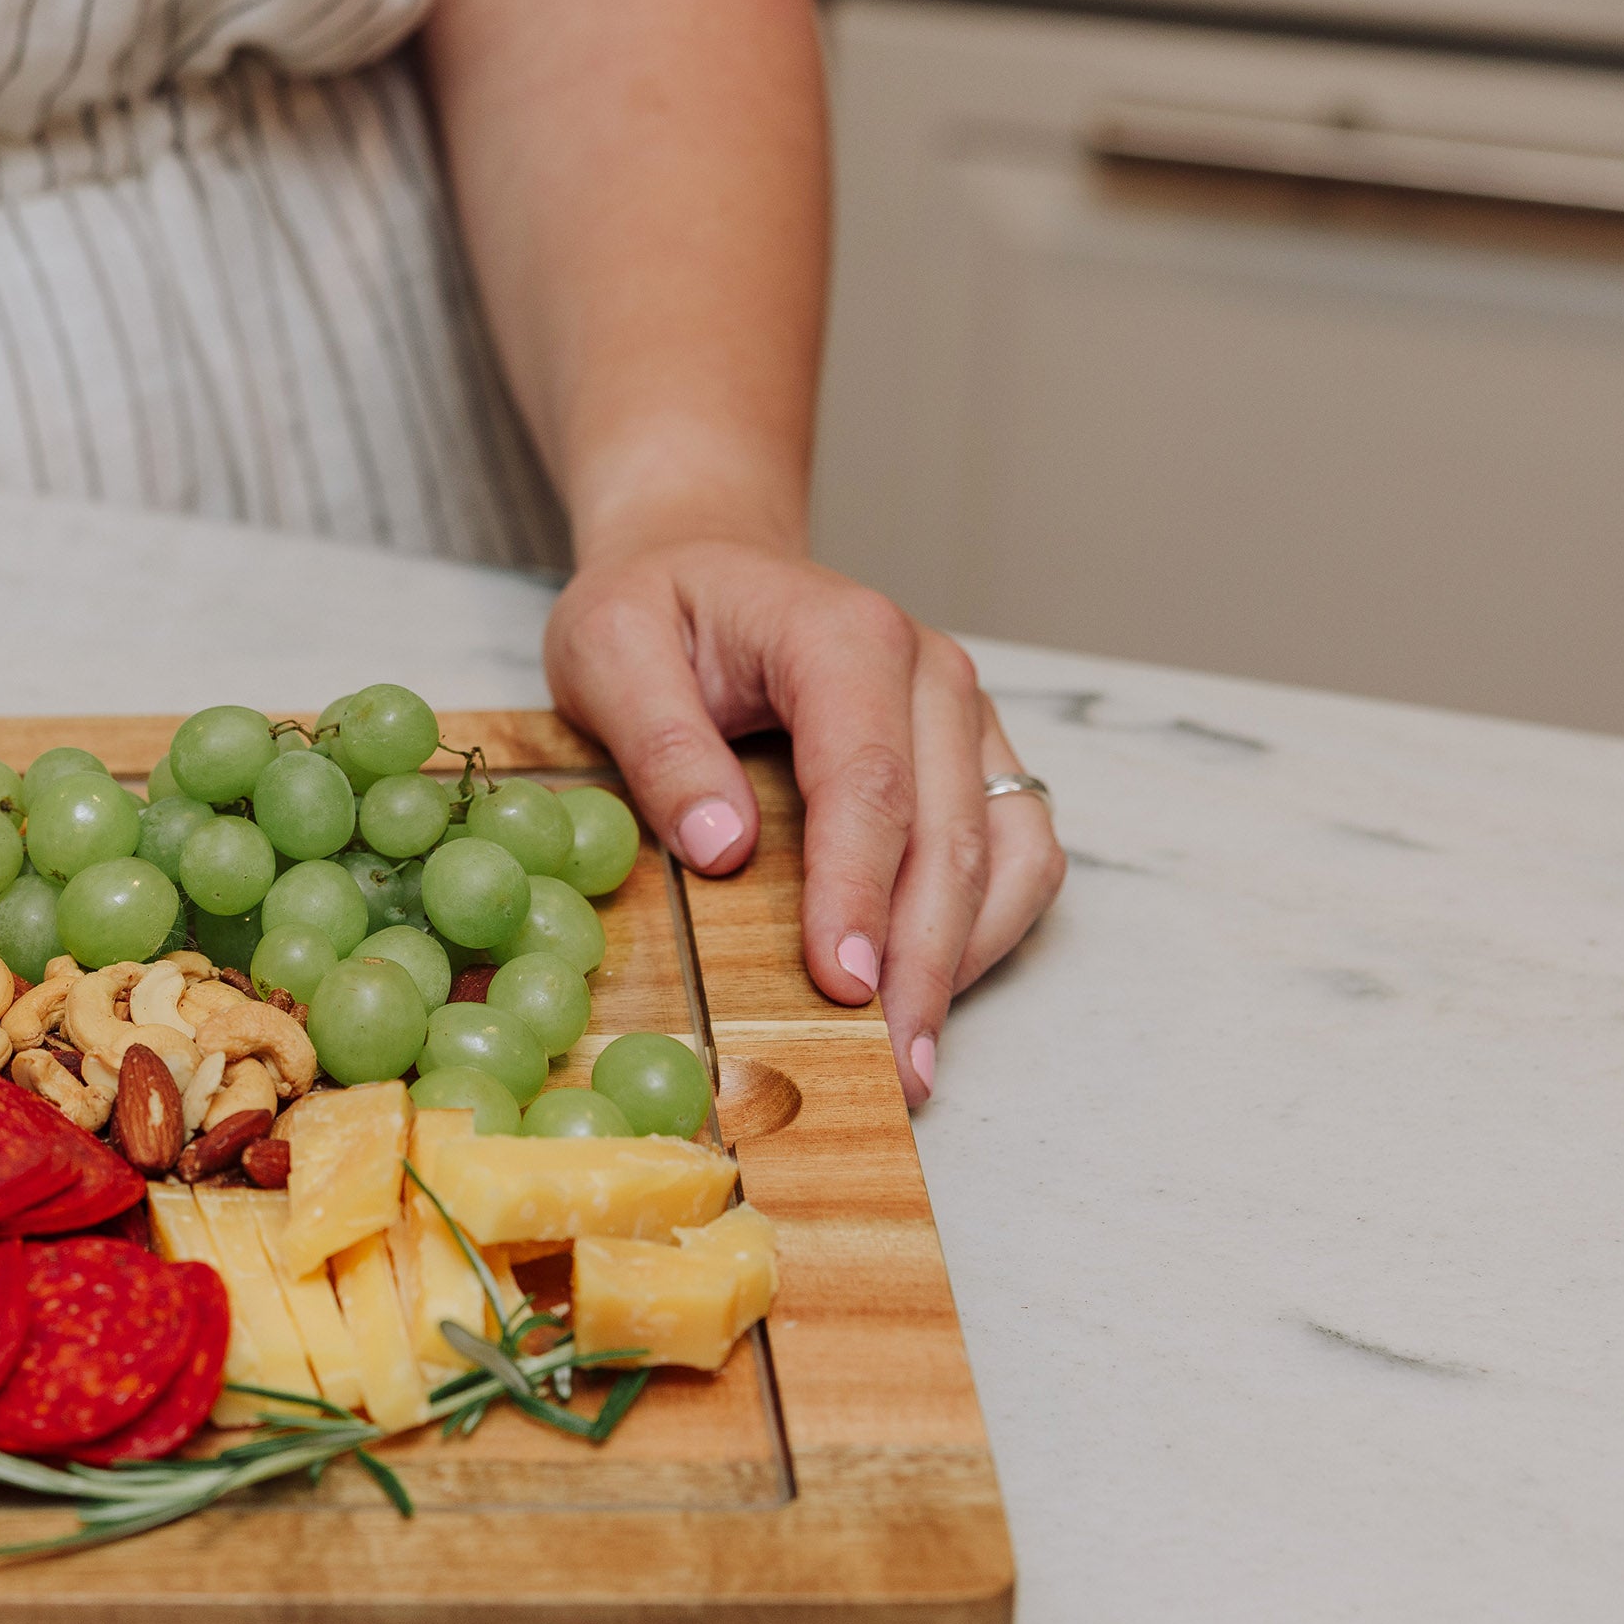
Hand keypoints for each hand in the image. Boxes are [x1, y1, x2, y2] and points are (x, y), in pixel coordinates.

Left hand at [544, 537, 1061, 1106]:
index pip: (868, 778)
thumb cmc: (654, 608)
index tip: (841, 980)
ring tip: (914, 1059)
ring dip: (964, 958)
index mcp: (843, 636)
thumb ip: (660, 742)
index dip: (859, 888)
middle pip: (948, 831)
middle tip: (888, 1065)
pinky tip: (933, 995)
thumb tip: (722, 850)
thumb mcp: (608, 650)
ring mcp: (963, 717)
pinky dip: (986, 930)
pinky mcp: (970, 757)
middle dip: (919, 957)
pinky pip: (1015, 850)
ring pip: (1003, 851)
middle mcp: (929, 672)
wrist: (704, 559)